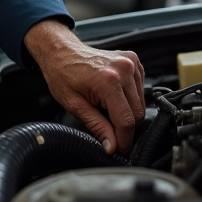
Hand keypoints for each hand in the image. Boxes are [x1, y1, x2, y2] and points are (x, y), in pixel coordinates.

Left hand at [23, 19, 144, 155]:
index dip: (123, 140)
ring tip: (106, 107)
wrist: (61, 51)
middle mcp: (123, 69)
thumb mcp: (74, 105)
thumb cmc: (62, 74)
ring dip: (128, 112)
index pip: (126, 121)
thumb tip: (112, 147)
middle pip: (137, 114)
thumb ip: (97, 127)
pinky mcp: (134, 61)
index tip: (119, 149)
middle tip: (108, 130)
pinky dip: (129, 99)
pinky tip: (113, 96)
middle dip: (125, 128)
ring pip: (141, 103)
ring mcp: (131, 63)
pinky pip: (140, 90)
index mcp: (108, 80)